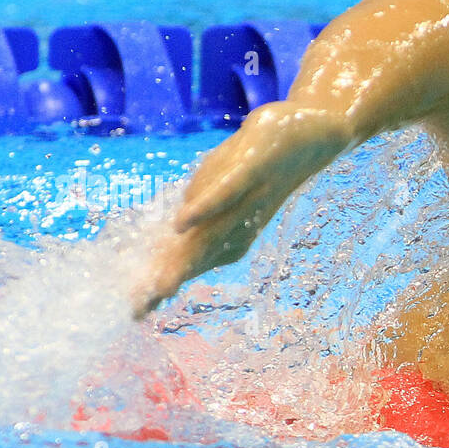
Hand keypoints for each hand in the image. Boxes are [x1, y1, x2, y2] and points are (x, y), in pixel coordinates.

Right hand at [131, 102, 345, 317]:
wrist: (315, 132)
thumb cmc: (260, 161)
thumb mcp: (220, 182)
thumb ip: (199, 207)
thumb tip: (177, 231)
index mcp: (225, 232)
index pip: (184, 263)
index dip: (158, 287)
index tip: (133, 314)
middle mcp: (236, 225)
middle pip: (192, 259)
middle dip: (163, 285)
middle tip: (135, 311)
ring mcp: (245, 199)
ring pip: (208, 235)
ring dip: (181, 261)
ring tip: (156, 287)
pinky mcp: (253, 168)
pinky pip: (226, 193)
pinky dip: (204, 209)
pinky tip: (181, 224)